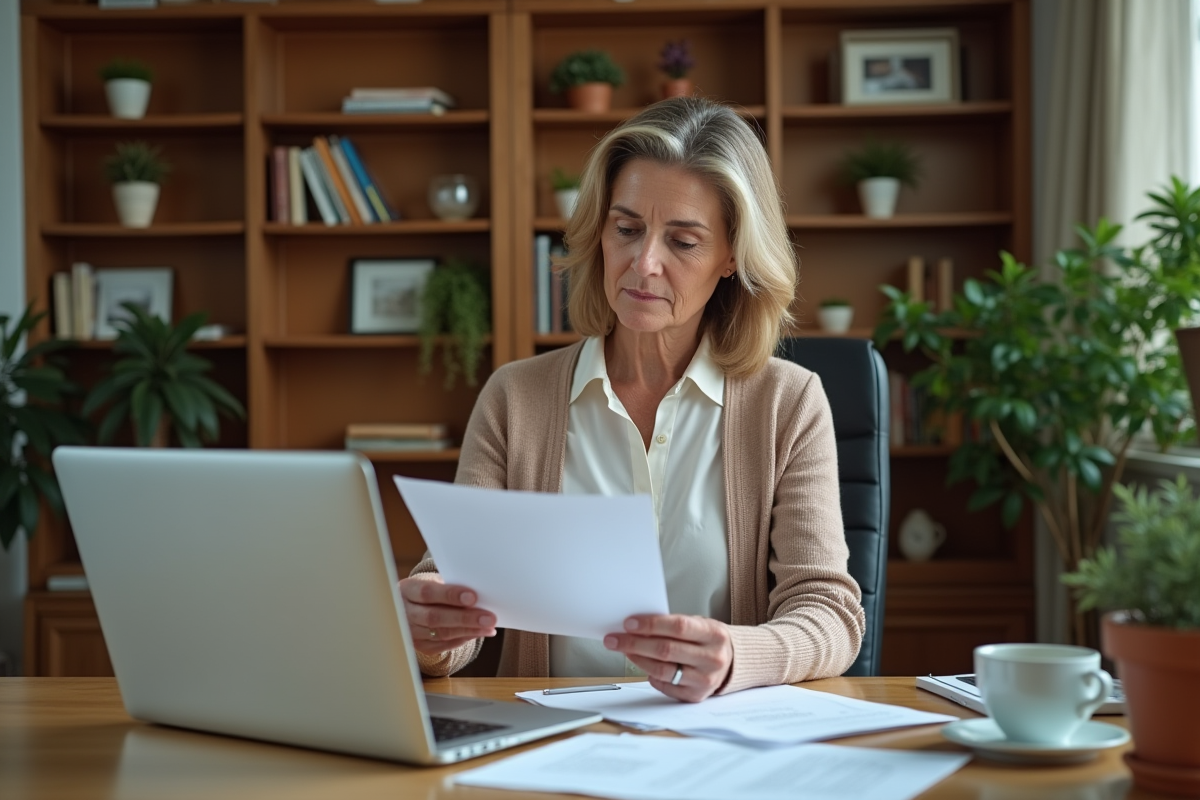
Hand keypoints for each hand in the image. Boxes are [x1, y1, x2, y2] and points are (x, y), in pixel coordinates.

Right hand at [399, 575, 496, 655]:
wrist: (410, 607)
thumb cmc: (428, 590)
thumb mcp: (433, 582)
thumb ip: (449, 587)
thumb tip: (478, 594)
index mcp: (407, 590)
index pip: (427, 593)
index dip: (450, 595)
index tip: (473, 597)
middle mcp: (404, 613)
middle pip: (435, 617)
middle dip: (465, 618)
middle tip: (489, 618)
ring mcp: (410, 632)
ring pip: (441, 634)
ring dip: (468, 630)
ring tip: (489, 626)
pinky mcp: (420, 646)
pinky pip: (443, 645)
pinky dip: (463, 638)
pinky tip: (478, 632)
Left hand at [603, 614, 732, 701]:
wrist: (732, 662)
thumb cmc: (709, 640)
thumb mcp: (700, 624)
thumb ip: (674, 625)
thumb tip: (638, 626)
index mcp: (714, 634)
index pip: (678, 627)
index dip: (650, 625)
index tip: (629, 623)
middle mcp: (712, 658)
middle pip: (666, 650)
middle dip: (635, 643)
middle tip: (615, 639)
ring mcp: (705, 679)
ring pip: (663, 670)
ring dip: (638, 659)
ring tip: (625, 651)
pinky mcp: (696, 696)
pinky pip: (666, 686)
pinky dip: (651, 675)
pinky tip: (645, 666)